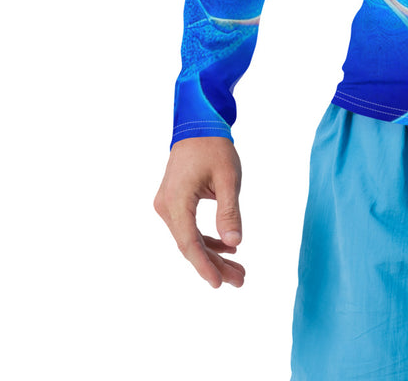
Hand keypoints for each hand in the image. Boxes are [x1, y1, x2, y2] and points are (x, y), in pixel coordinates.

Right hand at [153, 136, 245, 287]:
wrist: (198, 123)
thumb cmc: (214, 147)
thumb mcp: (228, 178)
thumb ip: (229, 212)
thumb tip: (234, 244)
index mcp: (176, 201)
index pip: (189, 243)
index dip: (204, 265)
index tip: (218, 284)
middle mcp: (166, 207)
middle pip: (190, 245)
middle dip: (214, 264)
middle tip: (240, 280)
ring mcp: (168, 205)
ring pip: (190, 238)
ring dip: (212, 254)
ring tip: (237, 270)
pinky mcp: (174, 202)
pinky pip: (189, 227)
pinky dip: (206, 239)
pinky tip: (226, 248)